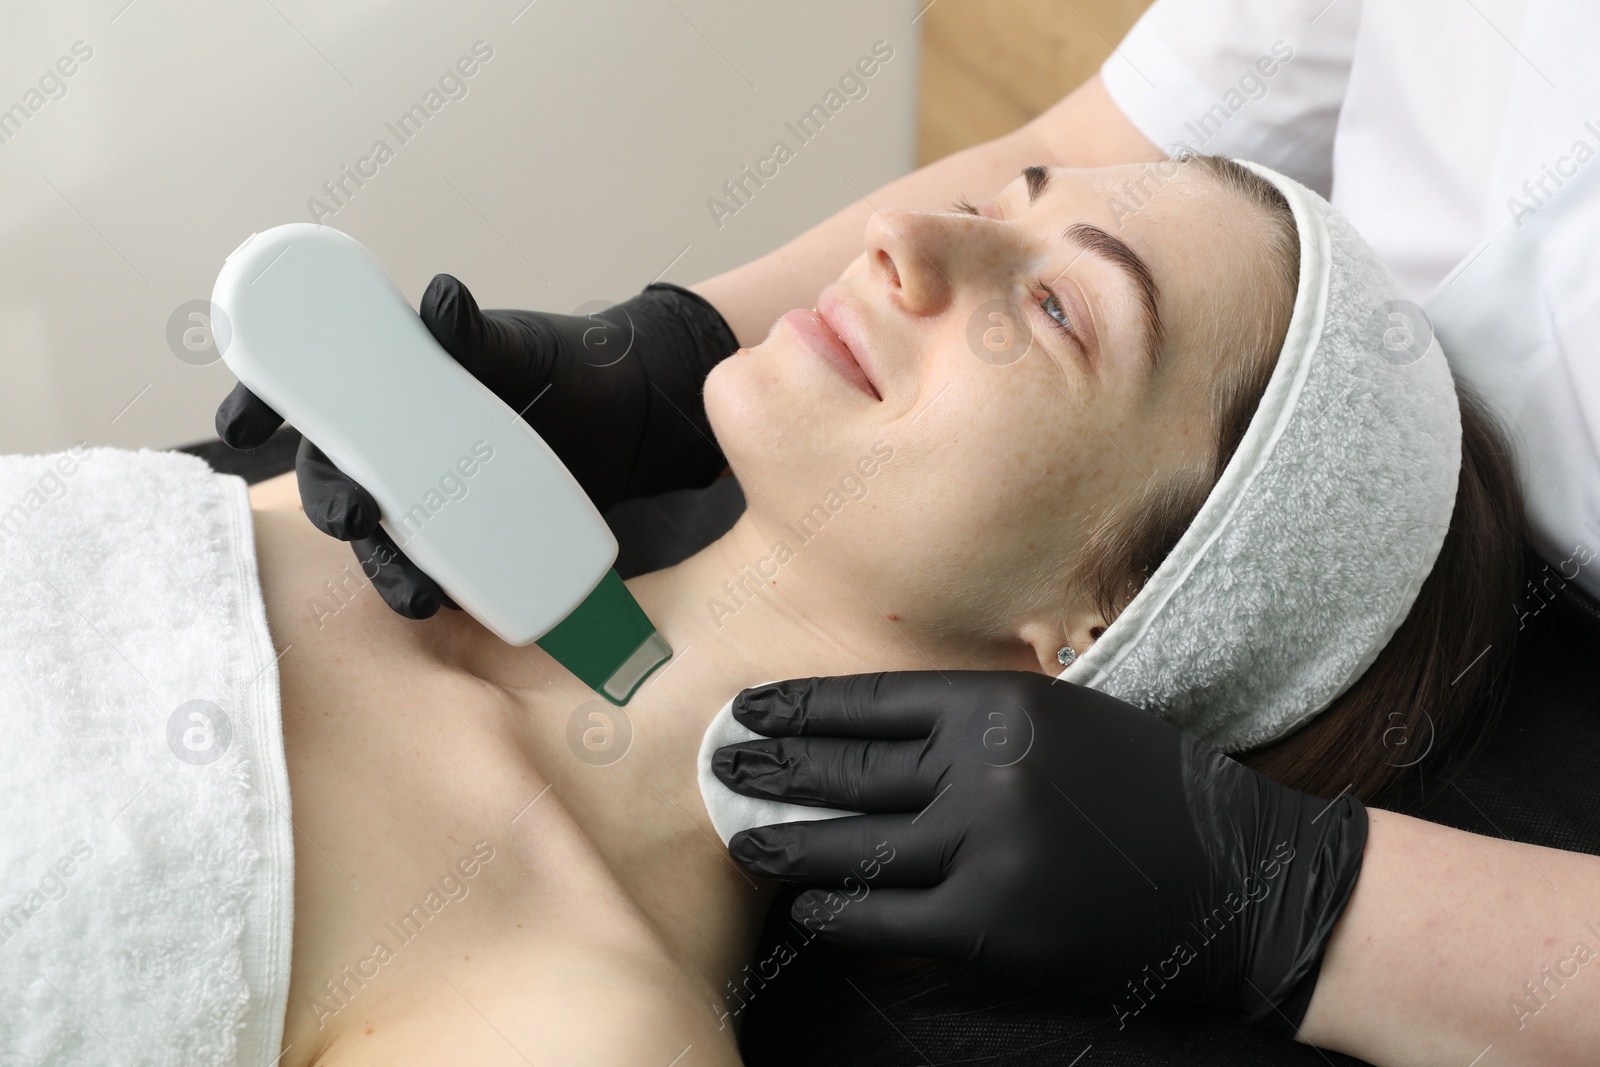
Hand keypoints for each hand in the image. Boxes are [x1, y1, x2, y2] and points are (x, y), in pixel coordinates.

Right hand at [215, 276, 737, 617]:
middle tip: (355, 515)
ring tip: (415, 595)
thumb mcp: (519, 350)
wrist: (635, 417)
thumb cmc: (566, 367)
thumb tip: (442, 296)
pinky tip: (452, 604)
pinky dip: (437, 592)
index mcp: (387, 387)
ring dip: (383, 570)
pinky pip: (437, 571)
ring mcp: (431, 496)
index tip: (242, 423)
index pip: (305, 394)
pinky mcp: (469, 539)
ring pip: (381, 539)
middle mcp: (396, 445)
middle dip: (330, 503)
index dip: (258, 404)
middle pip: (332, 479)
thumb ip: (475, 333)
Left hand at [711, 670, 1368, 1036]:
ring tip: (741, 839)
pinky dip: (836, 913)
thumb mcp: (1070, 721)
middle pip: (848, 771)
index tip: (750, 710)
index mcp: (1006, 703)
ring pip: (854, 848)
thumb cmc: (1153, 793)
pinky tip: (806, 906)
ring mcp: (987, 850)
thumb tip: (873, 739)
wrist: (1244, 884)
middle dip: (774, 771)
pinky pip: (884, 919)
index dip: (800, 709)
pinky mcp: (991, 927)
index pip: (871, 703)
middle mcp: (987, 769)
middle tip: (722, 768)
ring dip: (787, 844)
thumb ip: (980, 726)